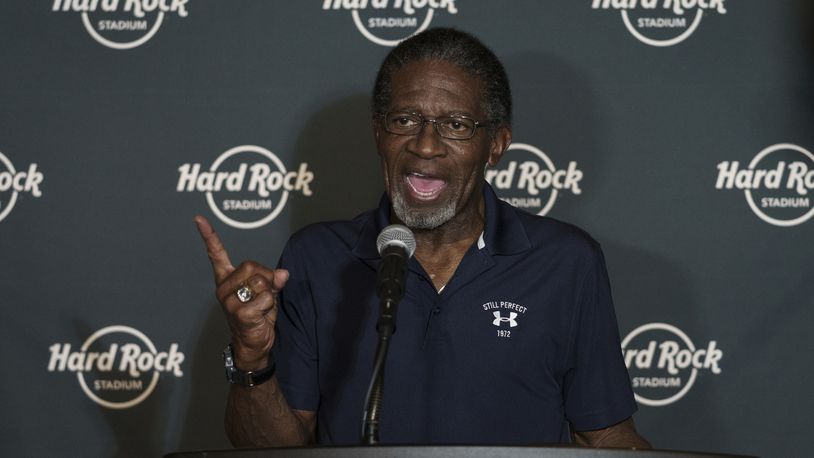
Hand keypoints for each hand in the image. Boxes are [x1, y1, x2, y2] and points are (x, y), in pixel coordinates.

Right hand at [194, 215, 288, 369]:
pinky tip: (261, 316)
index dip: (209, 236)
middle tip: (265, 294)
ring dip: (269, 294)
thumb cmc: (258, 314)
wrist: (255, 343)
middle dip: (266, 278)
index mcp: (227, 279)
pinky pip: (265, 299)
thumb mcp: (267, 291)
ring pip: (260, 282)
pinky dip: (270, 306)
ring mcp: (229, 301)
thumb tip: (283, 273)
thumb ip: (273, 279)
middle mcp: (223, 288)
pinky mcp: (239, 313)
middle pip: (251, 266)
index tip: (198, 219)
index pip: (216, 254)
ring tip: (262, 307)